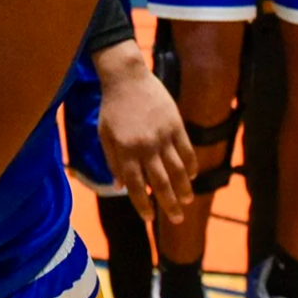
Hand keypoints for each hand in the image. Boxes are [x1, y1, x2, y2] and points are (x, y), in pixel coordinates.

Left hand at [94, 41, 195, 223]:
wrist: (126, 78)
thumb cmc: (111, 108)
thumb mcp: (104, 136)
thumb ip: (113, 162)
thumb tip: (119, 187)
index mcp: (125, 151)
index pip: (135, 185)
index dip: (142, 204)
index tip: (149, 218)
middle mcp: (145, 147)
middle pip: (160, 182)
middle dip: (169, 204)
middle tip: (176, 219)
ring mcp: (163, 136)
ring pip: (177, 169)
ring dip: (184, 188)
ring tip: (187, 201)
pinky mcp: (176, 125)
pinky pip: (187, 150)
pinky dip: (191, 166)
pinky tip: (193, 176)